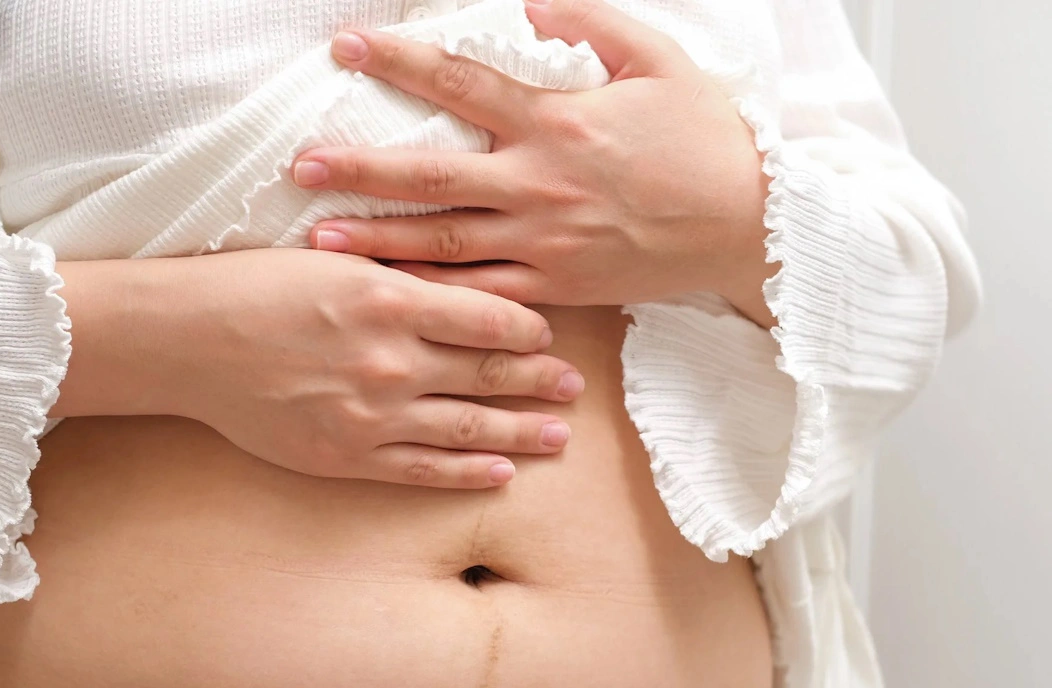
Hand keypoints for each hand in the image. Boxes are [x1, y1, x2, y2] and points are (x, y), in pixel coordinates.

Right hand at [63, 249, 584, 488]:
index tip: (548, 333)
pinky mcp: (349, 455)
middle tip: (574, 387)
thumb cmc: (256, 286)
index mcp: (394, 299)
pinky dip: (469, 472)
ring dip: (521, 431)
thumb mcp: (338, 261)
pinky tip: (502, 471)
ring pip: (469, 427)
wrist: (188, 341)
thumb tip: (462, 286)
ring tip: (559, 436)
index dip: (529, 328)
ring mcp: (374, 414)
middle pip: (490, 372)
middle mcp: (393, 359)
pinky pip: (424, 469)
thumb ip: (403, 278)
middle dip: (539, 381)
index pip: (491, 317)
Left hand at [292, 0, 777, 324]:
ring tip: (319, 239)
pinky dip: (434, 296)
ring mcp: (546, 242)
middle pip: (431, 176)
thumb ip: (592, 23)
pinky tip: (392, 294)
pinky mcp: (559, 287)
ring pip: (445, 244)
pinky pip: (484, 295)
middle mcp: (541, 184)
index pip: (461, 85)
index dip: (399, 63)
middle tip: (301, 165)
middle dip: (360, 170)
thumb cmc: (708, 140)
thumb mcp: (660, 60)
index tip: (346, 50)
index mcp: (559, 121)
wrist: (751, 227)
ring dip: (379, 239)